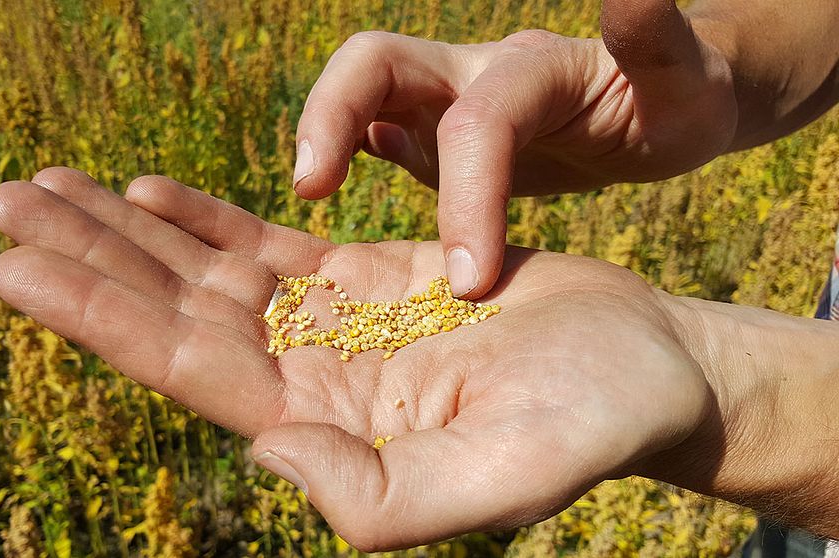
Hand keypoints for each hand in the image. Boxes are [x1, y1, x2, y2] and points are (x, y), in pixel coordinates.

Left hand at [0, 167, 712, 550]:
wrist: (638, 370)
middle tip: (2, 206)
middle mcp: (308, 380)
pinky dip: (203, 216)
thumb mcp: (497, 481)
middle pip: (172, 312)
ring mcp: (329, 326)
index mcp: (323, 430)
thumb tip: (263, 453)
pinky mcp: (361, 280)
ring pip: (205, 272)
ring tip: (47, 188)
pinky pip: (262, 247)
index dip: (98, 315)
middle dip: (87, 259)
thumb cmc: (587, 428)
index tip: (16, 266)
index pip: (184, 366)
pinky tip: (147, 190)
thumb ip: (378, 499)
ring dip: (126, 231)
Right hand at [292, 0, 735, 297]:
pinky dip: (344, 155)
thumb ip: (656, 40)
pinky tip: (332, 197)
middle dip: (331, 116)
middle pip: (376, 63)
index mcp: (533, 69)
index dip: (465, 198)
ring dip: (322, 137)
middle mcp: (475, 74)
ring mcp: (447, 102)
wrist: (658, 105)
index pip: (477, 123)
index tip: (470, 283)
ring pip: (360, 97)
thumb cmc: (679, 101)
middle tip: (310, 191)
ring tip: (306, 198)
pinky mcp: (435, 136)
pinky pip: (375, 135)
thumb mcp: (687, 78)